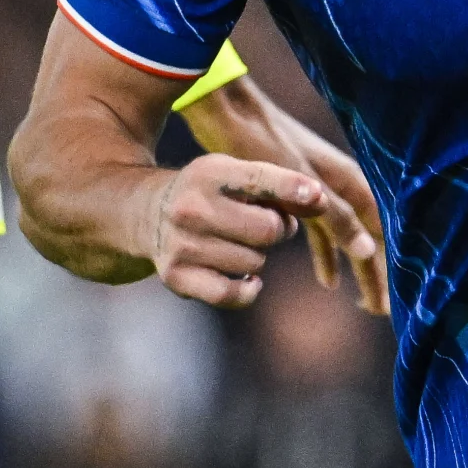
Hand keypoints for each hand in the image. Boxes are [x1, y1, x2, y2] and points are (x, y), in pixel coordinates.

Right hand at [132, 154, 322, 307]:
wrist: (145, 213)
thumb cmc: (208, 193)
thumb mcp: (235, 176)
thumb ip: (280, 186)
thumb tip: (322, 201)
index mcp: (209, 173)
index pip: (259, 180)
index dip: (293, 189)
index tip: (318, 195)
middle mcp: (191, 208)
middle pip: (267, 230)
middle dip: (279, 230)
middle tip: (268, 225)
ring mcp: (181, 244)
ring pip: (254, 262)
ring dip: (258, 256)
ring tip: (241, 243)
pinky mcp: (176, 276)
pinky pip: (231, 294)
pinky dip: (248, 290)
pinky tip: (247, 278)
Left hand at [180, 73, 388, 313]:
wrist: (225, 111)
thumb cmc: (262, 144)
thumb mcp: (298, 184)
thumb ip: (333, 216)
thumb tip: (368, 251)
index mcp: (346, 180)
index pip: (379, 230)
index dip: (388, 265)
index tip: (392, 300)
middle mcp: (339, 184)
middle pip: (367, 237)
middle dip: (376, 273)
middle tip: (382, 310)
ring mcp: (319, 189)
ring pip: (346, 237)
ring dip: (355, 267)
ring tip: (362, 302)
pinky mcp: (296, 193)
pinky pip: (322, 233)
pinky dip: (327, 255)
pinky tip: (326, 279)